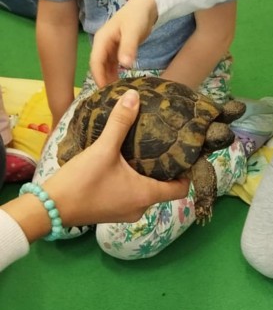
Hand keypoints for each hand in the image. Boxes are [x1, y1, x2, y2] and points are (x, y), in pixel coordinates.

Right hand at [44, 88, 187, 225]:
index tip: (185, 154)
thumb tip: (134, 96)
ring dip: (148, 175)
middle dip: (166, 170)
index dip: (187, 172)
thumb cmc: (82, 181)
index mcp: (146, 195)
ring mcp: (125, 213)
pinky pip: (131, 197)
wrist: (49, 208)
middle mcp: (140, 208)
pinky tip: (124, 165)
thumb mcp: (103, 149)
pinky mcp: (112, 212)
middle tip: (165, 147)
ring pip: (147, 193)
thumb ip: (120, 122)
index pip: (181, 188)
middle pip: (165, 189)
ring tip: (146, 152)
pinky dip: (133, 183)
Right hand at [90, 0, 157, 85]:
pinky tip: (121, 83)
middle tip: (111, 96)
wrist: (146, 6)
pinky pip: (114, 65)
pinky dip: (116, 73)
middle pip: (99, 66)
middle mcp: (103, 45)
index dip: (98, 77)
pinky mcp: (118, 50)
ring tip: (116, 92)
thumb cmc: (137, 16)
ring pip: (106, 67)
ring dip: (109, 78)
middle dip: (103, 80)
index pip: (95, 62)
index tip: (104, 91)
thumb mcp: (133, 31)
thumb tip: (125, 65)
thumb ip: (128, 48)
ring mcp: (110, 47)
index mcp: (101, 40)